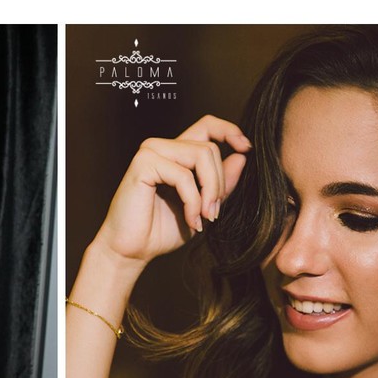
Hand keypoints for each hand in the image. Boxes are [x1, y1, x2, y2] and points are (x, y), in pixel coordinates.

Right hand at [88, 114, 250, 275]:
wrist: (131, 251)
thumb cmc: (160, 231)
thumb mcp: (202, 207)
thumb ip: (220, 184)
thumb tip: (241, 157)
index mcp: (175, 154)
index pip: (207, 126)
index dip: (230, 131)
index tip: (246, 149)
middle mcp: (162, 148)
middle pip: (209, 147)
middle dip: (219, 183)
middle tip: (214, 213)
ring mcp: (151, 152)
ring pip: (201, 155)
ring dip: (209, 191)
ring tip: (204, 217)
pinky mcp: (143, 163)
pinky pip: (183, 175)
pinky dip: (193, 201)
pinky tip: (190, 219)